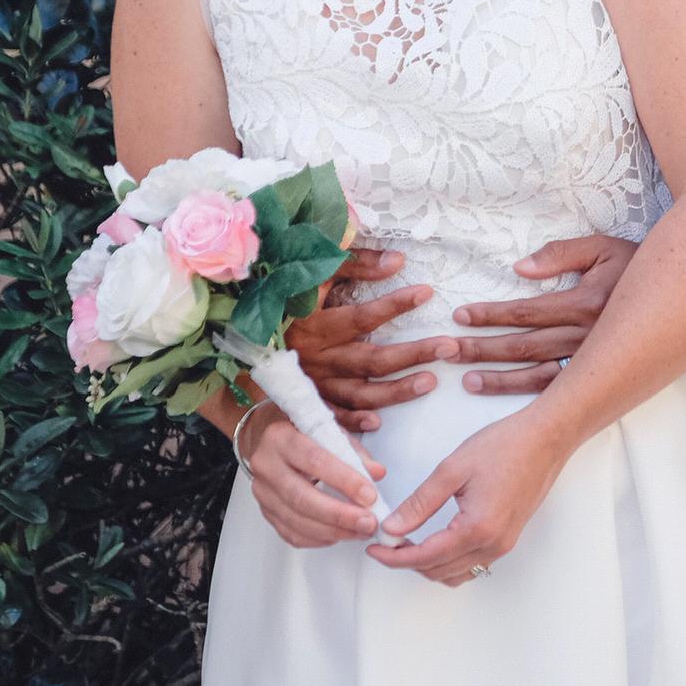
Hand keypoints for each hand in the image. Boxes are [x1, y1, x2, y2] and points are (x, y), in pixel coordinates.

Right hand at [241, 404, 389, 549]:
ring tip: (360, 531)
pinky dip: (317, 538)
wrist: (267, 438)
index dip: (344, 480)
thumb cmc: (301, 429)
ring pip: (296, 520)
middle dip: (339, 514)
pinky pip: (290, 533)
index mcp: (281, 437)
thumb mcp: (329, 424)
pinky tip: (338, 535)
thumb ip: (354, 446)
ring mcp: (263, 492)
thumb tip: (377, 472)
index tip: (369, 495)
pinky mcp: (265, 511)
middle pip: (302, 497)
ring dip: (333, 530)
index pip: (314, 460)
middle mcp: (267, 465)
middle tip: (368, 522)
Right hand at [287, 245, 459, 432]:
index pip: (363, 316)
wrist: (236, 338)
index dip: (395, 304)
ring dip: (396, 391)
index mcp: (316, 325)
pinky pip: (333, 418)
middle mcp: (316, 358)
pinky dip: (354, 423)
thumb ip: (353, 265)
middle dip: (413, 354)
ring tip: (431, 381)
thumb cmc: (282, 300)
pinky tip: (379, 424)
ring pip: (360, 393)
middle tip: (449, 347)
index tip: (427, 292)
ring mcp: (313, 384)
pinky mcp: (307, 403)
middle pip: (371, 360)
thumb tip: (396, 261)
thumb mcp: (312, 274)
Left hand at [367, 407, 570, 584]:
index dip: (394, 558)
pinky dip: (448, 560)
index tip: (374, 548)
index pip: (424, 557)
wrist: (546, 439)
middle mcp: (492, 545)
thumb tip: (392, 528)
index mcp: (476, 528)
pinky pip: (472, 564)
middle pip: (438, 571)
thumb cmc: (504, 446)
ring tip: (407, 541)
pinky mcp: (508, 538)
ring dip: (428, 564)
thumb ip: (420, 502)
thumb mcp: (453, 468)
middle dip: (407, 561)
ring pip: (455, 572)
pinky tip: (436, 540)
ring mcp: (503, 545)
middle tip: (386, 541)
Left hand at [453, 234, 636, 395]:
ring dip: (499, 377)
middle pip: (524, 346)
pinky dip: (526, 392)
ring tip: (467, 378)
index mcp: (584, 303)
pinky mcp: (596, 374)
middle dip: (482, 347)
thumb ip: (561, 255)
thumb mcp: (603, 248)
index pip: (526, 312)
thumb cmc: (637, 266)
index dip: (491, 314)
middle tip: (448, 349)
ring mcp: (591, 360)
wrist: (681, 299)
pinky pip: (557, 387)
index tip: (461, 315)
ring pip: (537, 374)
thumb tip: (520, 268)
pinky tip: (502, 392)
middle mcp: (586, 337)